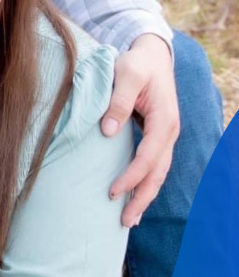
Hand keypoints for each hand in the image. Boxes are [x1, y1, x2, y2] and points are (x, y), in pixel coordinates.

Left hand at [102, 34, 179, 227]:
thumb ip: (118, 100)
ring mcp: (165, 137)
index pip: (149, 156)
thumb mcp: (126, 73)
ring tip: (129, 219)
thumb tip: (107, 130)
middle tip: (124, 221)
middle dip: (141, 198)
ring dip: (144, 196)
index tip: (112, 192)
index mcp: (165, 120)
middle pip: (158, 173)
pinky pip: (153, 166)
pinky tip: (133, 198)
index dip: (131, 176)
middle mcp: (170, 132)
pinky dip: (144, 184)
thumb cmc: (137, 63)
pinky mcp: (157, 138)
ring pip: (158, 173)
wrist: (152, 55)